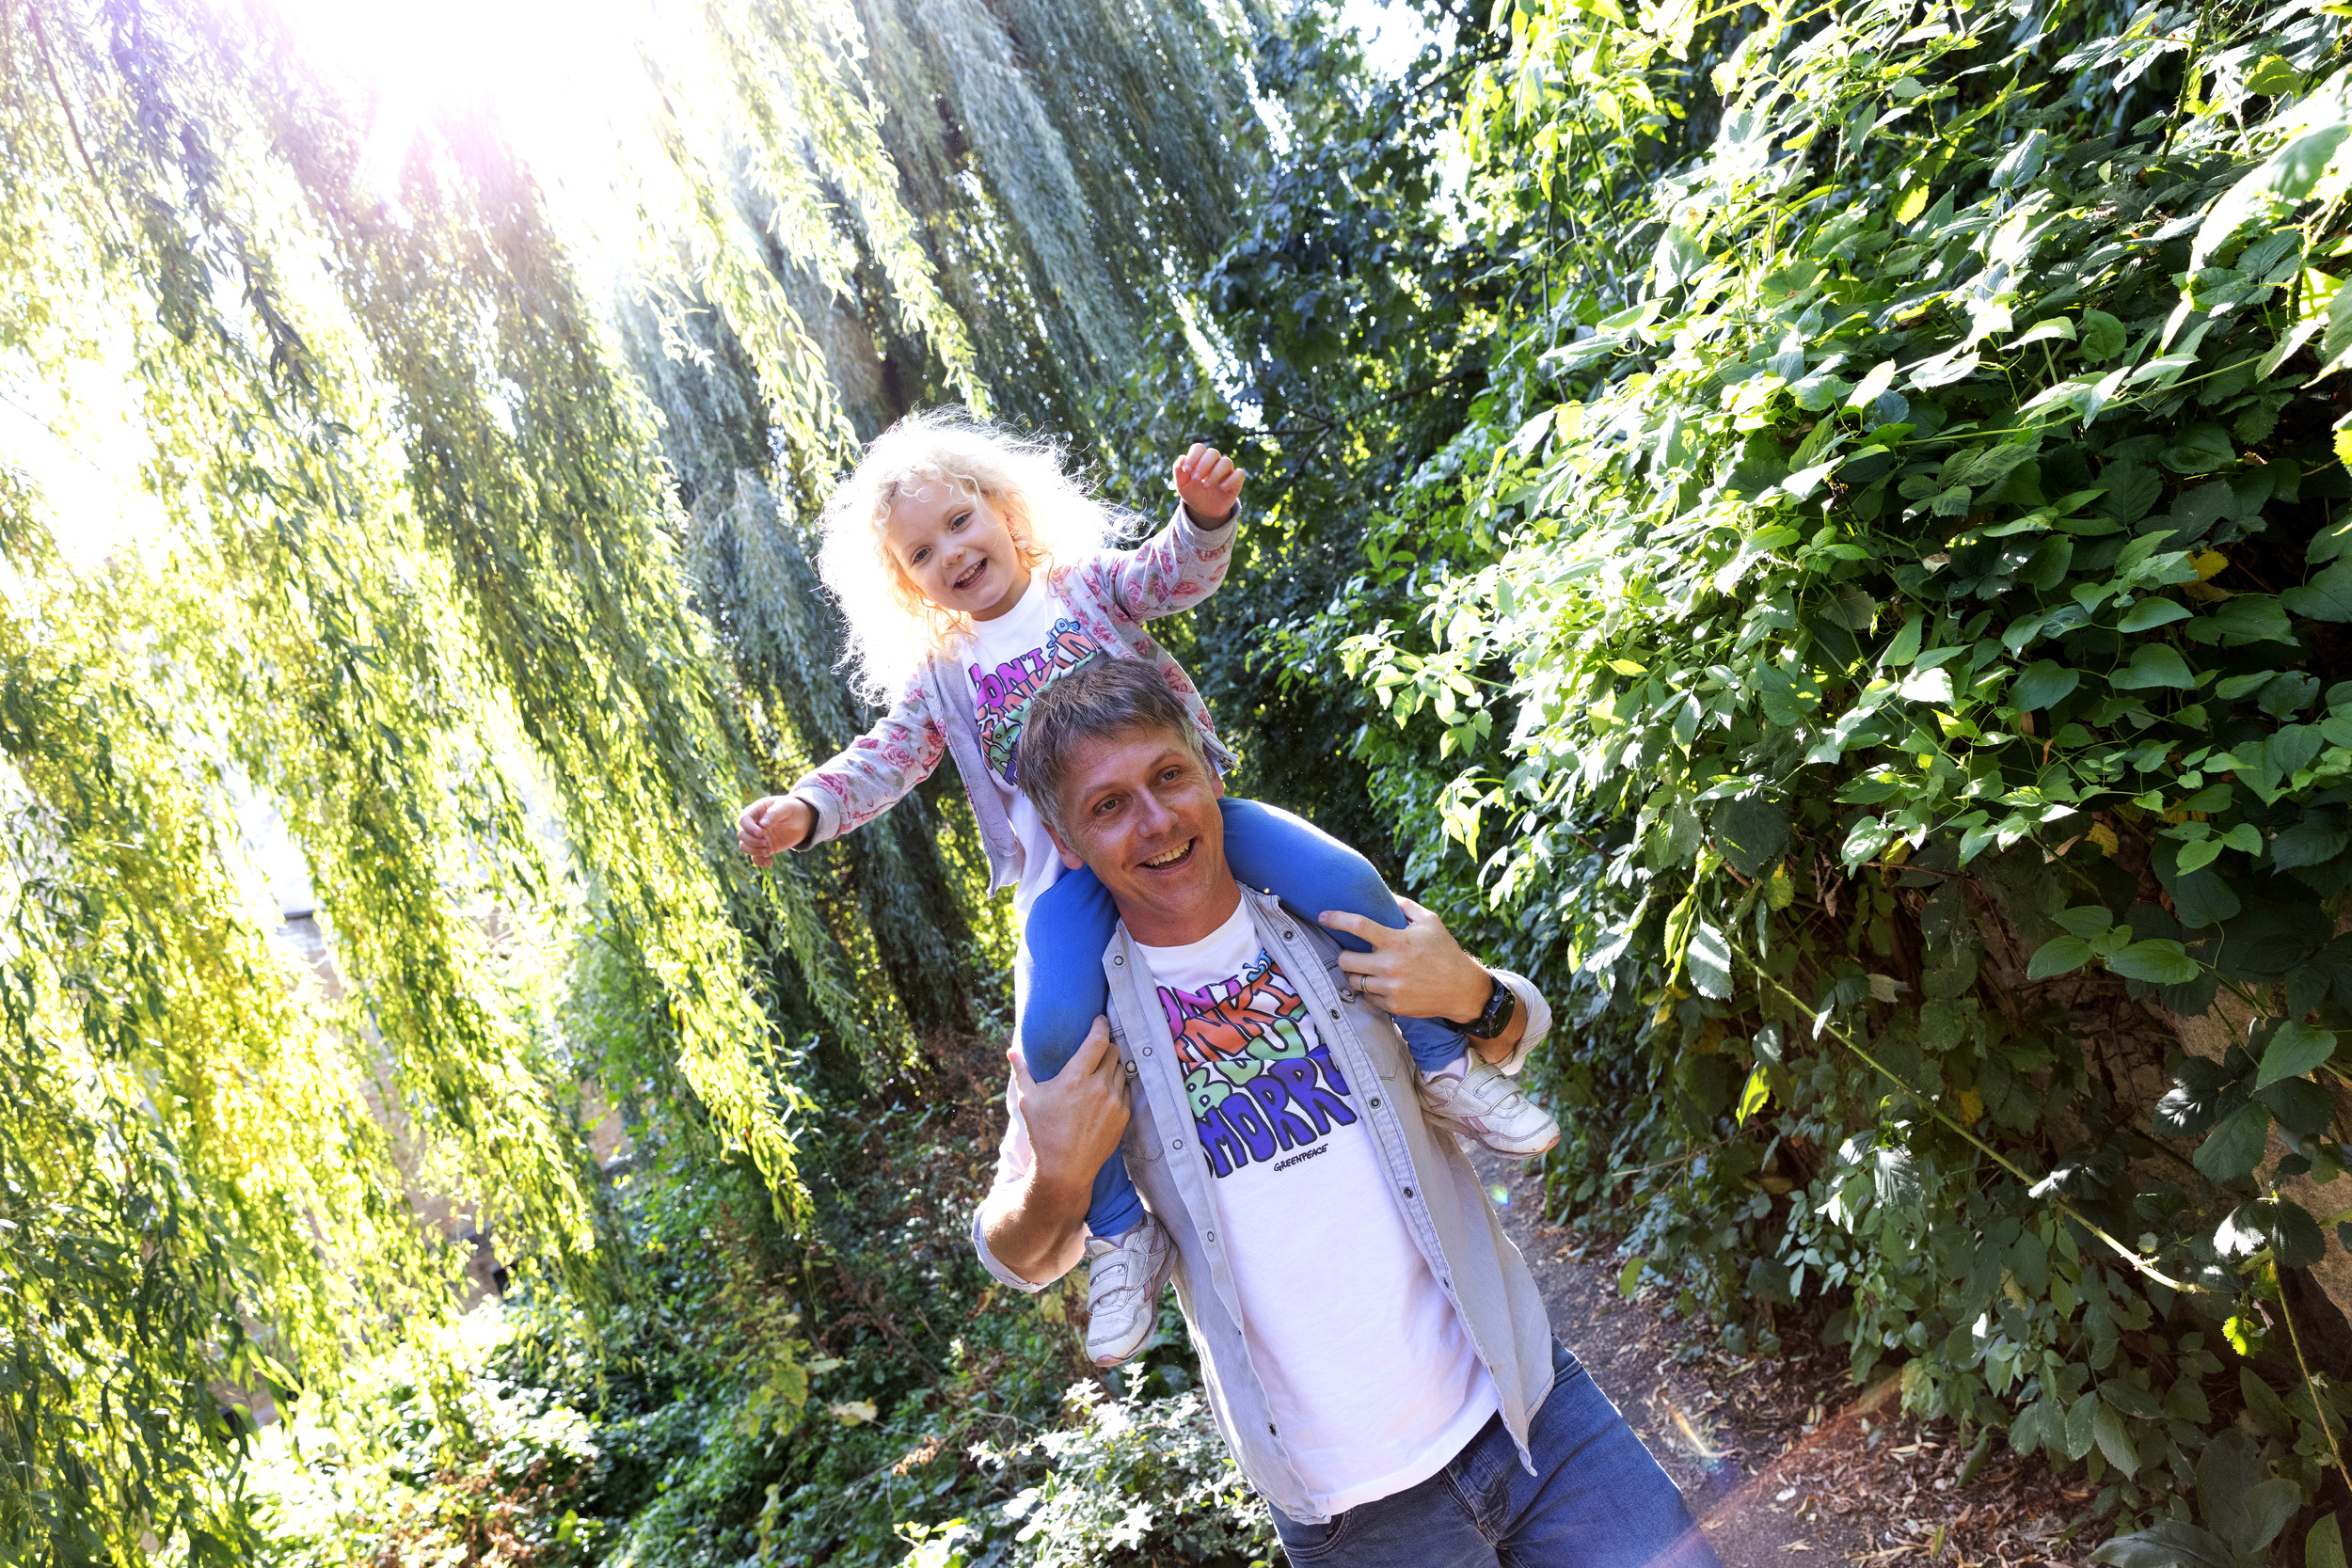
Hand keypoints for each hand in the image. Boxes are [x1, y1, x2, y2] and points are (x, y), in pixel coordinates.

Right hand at [737, 795, 812, 866]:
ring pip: (745, 847)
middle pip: (742, 835)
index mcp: (755, 811)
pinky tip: (769, 863)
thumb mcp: (785, 806)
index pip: (744, 820)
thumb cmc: (791, 808)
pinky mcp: (763, 847)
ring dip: (755, 851)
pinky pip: (755, 857)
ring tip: (769, 851)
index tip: (760, 833)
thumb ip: (773, 813)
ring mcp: (757, 837)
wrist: (800, 819)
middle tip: (768, 842)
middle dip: (753, 841)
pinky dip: (760, 862)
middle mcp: (753, 825)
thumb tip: (762, 824)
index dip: (749, 828)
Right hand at [1011, 1018, 1129, 1190]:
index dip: (1101, 1025)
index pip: (1098, 1040)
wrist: (1065, 1169)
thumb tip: (1011, 1051)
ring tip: (1100, 1071)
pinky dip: (1117, 1086)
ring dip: (1112, 1066)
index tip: (1100, 1020)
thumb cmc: (1044, 1133)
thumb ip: (1021, 1071)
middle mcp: (1099, 1086)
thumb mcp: (1027, 1100)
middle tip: (1096, 1048)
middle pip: (1113, 1051)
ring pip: (1122, 1069)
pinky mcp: (1123, 1115)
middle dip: (1105, 1046)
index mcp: (1076, 1078)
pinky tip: (1105, 1092)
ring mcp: (1114, 1101)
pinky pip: (1126, 1090)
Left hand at [1173, 443, 1242, 521]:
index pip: (1199, 448)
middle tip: (1196, 479)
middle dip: (1203, 465)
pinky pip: (1239, 474)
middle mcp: (1215, 462)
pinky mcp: (1236, 481)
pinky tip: (1222, 488)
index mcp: (1200, 459)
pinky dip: (1231, 480)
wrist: (1204, 510)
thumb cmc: (1193, 493)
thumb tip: (1181, 458)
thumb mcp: (1182, 485)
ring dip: (1215, 473)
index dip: (1193, 456)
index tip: (1186, 470)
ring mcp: (1227, 471)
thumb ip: (1178, 471)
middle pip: (1213, 453)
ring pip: (1226, 462)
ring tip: (1205, 486)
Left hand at [1318, 897, 1491, 1023]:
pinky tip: (1381, 984)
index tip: (1323, 916)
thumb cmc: (1445, 951)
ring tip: (1365, 969)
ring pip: (1353, 981)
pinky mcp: (1392, 1005)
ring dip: (1355, 974)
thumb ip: (1405, 906)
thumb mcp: (1430, 921)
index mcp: (1396, 941)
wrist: (1461, 989)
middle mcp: (1390, 965)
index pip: (1358, 926)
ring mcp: (1390, 987)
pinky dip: (1370, 991)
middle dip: (1344, 955)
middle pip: (1345, 960)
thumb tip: (1384, 894)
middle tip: (1352, 953)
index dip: (1336, 919)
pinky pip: (1367, 997)